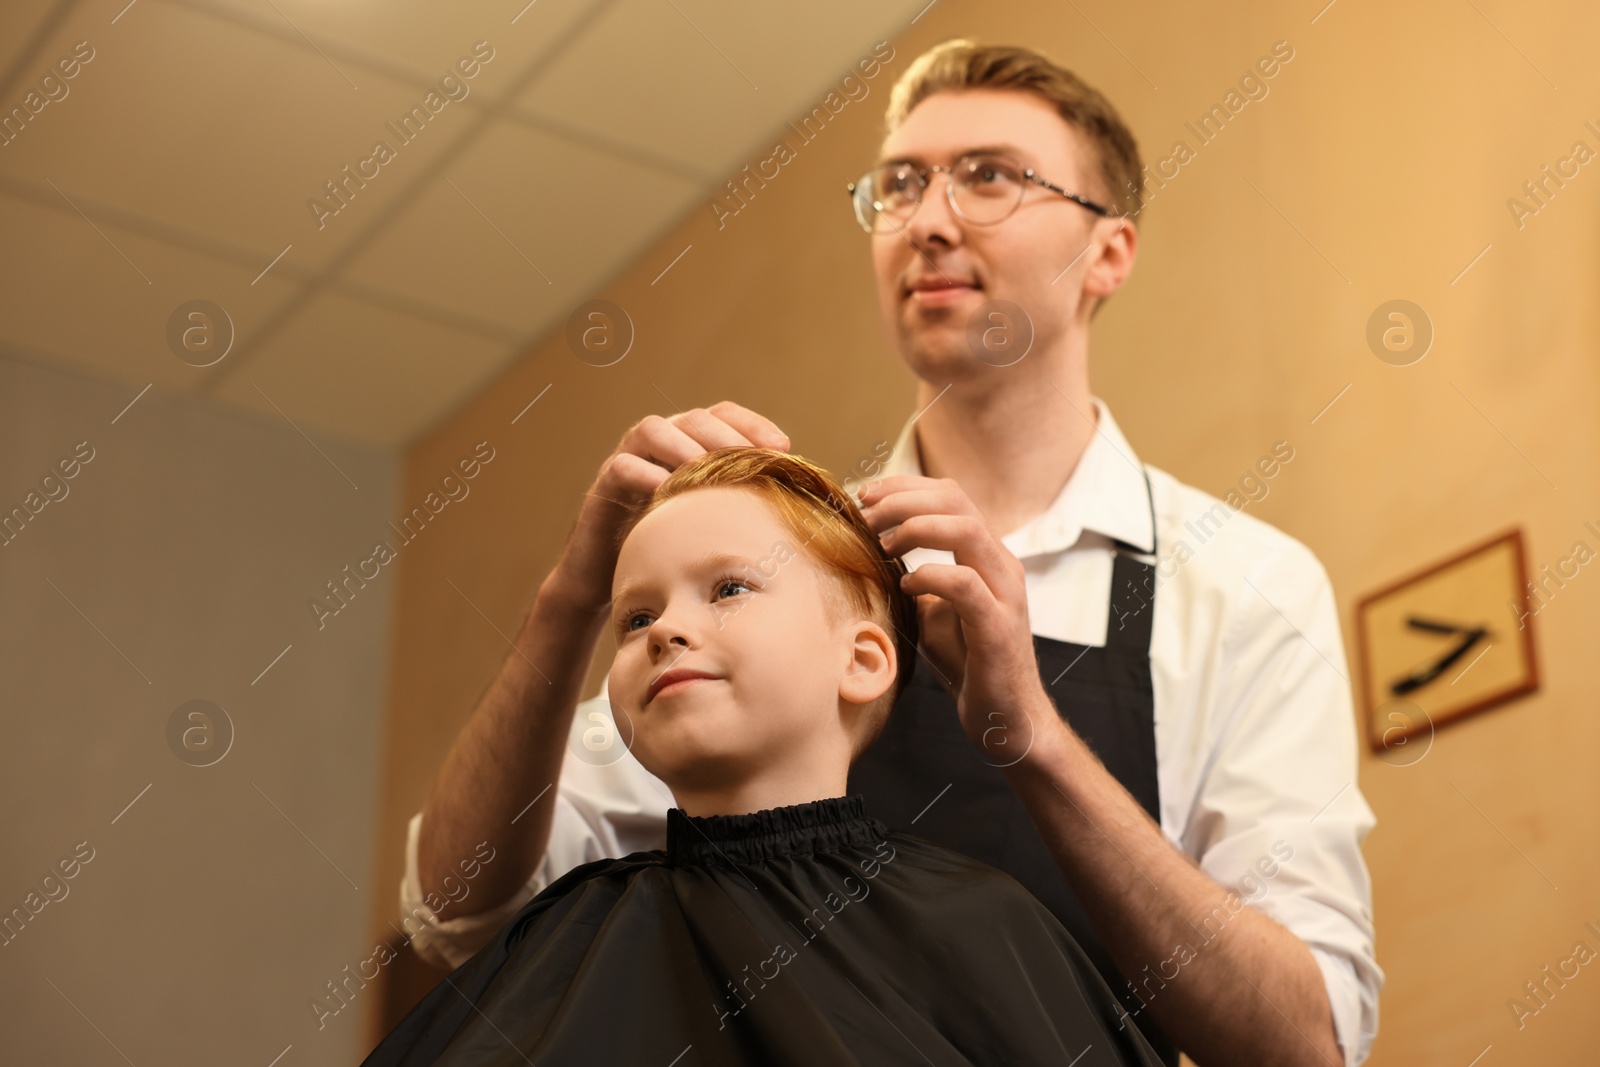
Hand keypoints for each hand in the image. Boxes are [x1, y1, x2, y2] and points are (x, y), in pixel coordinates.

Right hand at [547, 402, 789, 613]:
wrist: (612, 579)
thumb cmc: (671, 550)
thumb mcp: (712, 522)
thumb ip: (743, 503)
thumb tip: (802, 504)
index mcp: (691, 445)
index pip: (724, 416)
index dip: (753, 424)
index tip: (784, 448)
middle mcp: (660, 444)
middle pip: (694, 418)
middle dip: (725, 433)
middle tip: (751, 455)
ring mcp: (629, 459)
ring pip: (654, 429)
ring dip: (683, 445)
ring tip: (706, 468)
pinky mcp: (604, 485)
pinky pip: (622, 465)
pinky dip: (644, 473)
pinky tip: (666, 491)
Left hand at [858, 475, 1051, 765]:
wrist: (1005, 718)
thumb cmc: (968, 664)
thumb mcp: (932, 613)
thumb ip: (915, 581)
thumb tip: (873, 556)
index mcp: (986, 555)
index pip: (950, 496)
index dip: (905, 487)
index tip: (865, 495)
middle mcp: (1000, 564)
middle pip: (956, 501)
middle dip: (903, 499)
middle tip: (865, 515)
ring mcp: (1004, 593)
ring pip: (966, 530)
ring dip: (915, 528)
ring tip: (882, 546)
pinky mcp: (999, 626)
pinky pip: (965, 584)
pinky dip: (930, 577)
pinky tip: (906, 588)